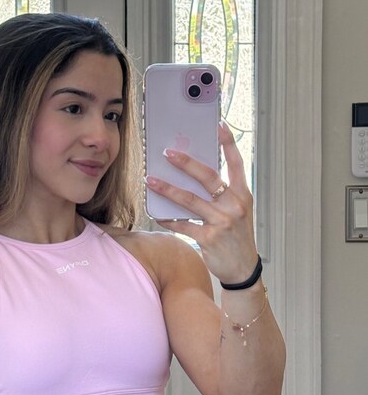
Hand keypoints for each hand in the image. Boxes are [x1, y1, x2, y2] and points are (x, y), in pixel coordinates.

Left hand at [145, 121, 258, 285]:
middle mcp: (234, 205)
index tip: (218, 125)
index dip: (228, 143)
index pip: (237, 163)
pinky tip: (156, 213)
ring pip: (190, 200)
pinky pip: (182, 225)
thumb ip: (222, 194)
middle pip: (208, 177)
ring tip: (150, 180)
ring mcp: (222, 222)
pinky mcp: (209, 238)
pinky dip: (168, 219)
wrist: (243, 269)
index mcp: (243, 194)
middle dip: (186, 163)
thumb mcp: (238, 211)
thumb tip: (194, 174)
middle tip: (168, 152)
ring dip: (167, 189)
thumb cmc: (237, 236)